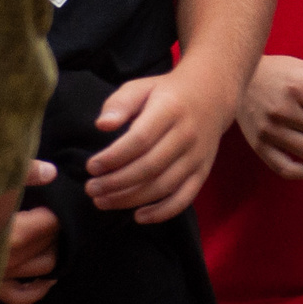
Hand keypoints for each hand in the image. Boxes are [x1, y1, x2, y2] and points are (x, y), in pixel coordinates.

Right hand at [0, 160, 59, 303]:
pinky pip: (20, 296)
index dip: (56, 211)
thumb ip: (23, 174)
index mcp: (12, 236)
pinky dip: (37, 288)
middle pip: (47, 245)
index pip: (49, 224)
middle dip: (56, 228)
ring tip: (54, 236)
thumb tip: (51, 172)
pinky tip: (47, 278)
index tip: (57, 198)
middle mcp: (8, 261)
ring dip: (51, 252)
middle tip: (54, 211)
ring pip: (40, 269)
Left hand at [86, 68, 229, 222]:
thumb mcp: (141, 87)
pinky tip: (139, 216)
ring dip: (130, 199)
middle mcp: (187, 135)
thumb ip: (119, 103)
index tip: (91, 166)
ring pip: (163, 186)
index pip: (140, 139)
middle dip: (116, 183)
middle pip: (149, 167)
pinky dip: (162, 212)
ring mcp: (197, 156)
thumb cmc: (167, 93)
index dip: (113, 157)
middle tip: (91, 188)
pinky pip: (184, 198)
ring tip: (103, 201)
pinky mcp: (203, 172)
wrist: (212, 94)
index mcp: (170, 110)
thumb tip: (102, 125)